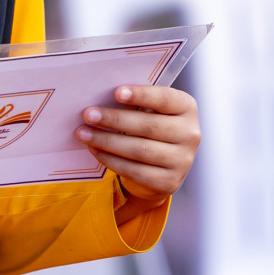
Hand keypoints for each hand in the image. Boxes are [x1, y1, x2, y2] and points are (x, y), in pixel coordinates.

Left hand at [76, 85, 198, 204]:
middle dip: (114, 120)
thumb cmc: (149, 127)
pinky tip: (94, 149)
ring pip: (139, 150)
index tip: (116, 92)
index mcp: (187, 108)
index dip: (141, 95)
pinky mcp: (168, 182)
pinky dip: (111, 159)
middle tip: (87, 114)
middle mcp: (190, 134)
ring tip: (83, 133)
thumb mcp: (151, 110)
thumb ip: (135, 102)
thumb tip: (98, 96)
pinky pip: (134, 170)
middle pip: (148, 126)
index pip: (165, 99)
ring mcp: (182, 161)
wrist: (161, 167)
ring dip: (107, 140)